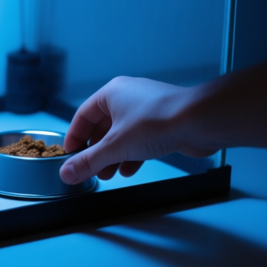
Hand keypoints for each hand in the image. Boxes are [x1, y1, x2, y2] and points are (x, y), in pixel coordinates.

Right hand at [59, 77, 216, 184]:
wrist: (199, 121)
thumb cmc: (159, 120)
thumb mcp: (115, 146)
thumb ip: (89, 161)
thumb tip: (67, 173)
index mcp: (111, 93)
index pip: (83, 116)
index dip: (75, 137)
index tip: (70, 155)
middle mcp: (127, 97)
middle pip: (102, 126)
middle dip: (96, 151)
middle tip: (90, 169)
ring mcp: (146, 108)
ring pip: (121, 134)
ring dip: (113, 155)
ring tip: (109, 173)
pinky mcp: (162, 121)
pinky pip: (139, 138)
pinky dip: (132, 154)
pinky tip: (130, 168)